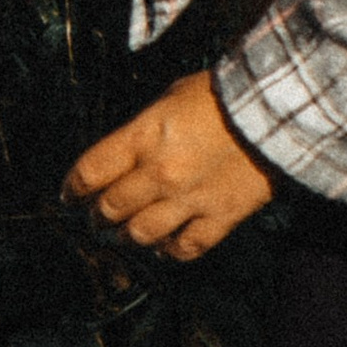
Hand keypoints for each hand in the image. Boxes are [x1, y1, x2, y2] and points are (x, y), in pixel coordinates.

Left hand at [64, 70, 275, 262]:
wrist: (277, 110)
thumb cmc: (220, 95)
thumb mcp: (168, 98)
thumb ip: (141, 131)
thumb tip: (122, 154)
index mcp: (142, 138)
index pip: (90, 173)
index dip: (72, 188)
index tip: (69, 195)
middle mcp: (160, 174)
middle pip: (110, 208)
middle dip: (97, 215)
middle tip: (95, 217)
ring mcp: (190, 199)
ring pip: (141, 234)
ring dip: (127, 236)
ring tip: (124, 233)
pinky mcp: (220, 217)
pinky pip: (184, 248)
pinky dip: (167, 251)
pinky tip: (162, 247)